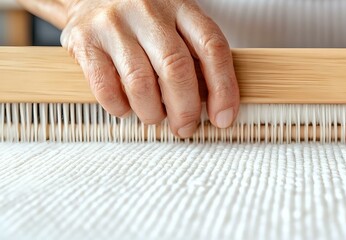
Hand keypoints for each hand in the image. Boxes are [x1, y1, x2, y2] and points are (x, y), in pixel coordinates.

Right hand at [60, 0, 239, 137]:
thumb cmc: (145, 18)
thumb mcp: (177, 24)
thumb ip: (195, 57)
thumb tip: (215, 106)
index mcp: (181, 7)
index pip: (212, 47)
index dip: (223, 88)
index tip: (223, 117)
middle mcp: (148, 11)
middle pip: (176, 68)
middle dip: (186, 109)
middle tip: (186, 127)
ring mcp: (114, 24)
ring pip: (140, 82)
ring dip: (152, 112)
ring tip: (154, 117)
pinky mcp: (85, 40)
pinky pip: (105, 87)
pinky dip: (120, 107)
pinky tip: (126, 108)